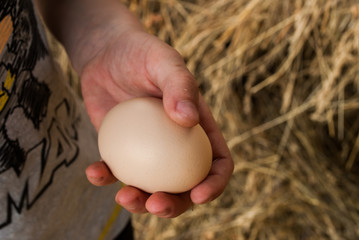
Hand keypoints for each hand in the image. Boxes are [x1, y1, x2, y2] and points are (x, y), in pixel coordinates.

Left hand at [82, 30, 232, 217]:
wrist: (106, 54)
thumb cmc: (142, 53)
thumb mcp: (164, 61)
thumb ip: (180, 86)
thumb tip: (189, 120)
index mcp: (198, 129)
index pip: (216, 162)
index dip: (214, 184)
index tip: (198, 194)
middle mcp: (175, 145)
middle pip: (184, 186)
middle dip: (174, 205)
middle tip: (155, 205)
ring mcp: (147, 151)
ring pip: (150, 188)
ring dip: (140, 202)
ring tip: (124, 196)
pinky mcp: (120, 150)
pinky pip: (115, 172)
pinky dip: (105, 178)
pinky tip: (95, 171)